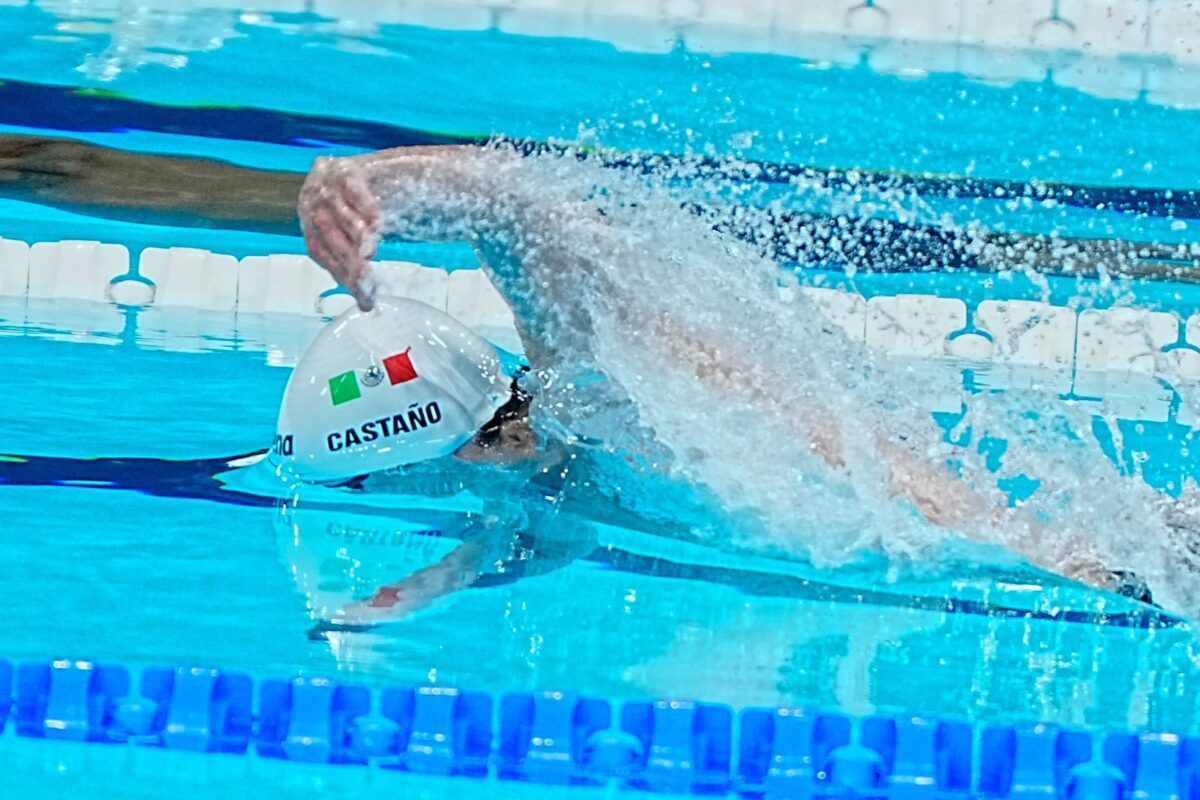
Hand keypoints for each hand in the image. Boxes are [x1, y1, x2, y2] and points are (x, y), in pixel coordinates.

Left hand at [299, 156, 381, 310]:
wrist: (376, 169)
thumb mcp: (356, 241)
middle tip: (366, 280)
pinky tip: (378, 223)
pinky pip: (353, 189)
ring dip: (355, 234)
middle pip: (328, 235)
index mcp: (309, 223)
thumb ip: (358, 268)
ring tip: (369, 253)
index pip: (320, 252)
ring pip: (340, 213)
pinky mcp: (347, 168)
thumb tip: (367, 307)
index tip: (363, 293)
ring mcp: (327, 184)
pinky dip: (365, 206)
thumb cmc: (361, 211)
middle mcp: (312, 203)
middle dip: (348, 259)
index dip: (340, 273)